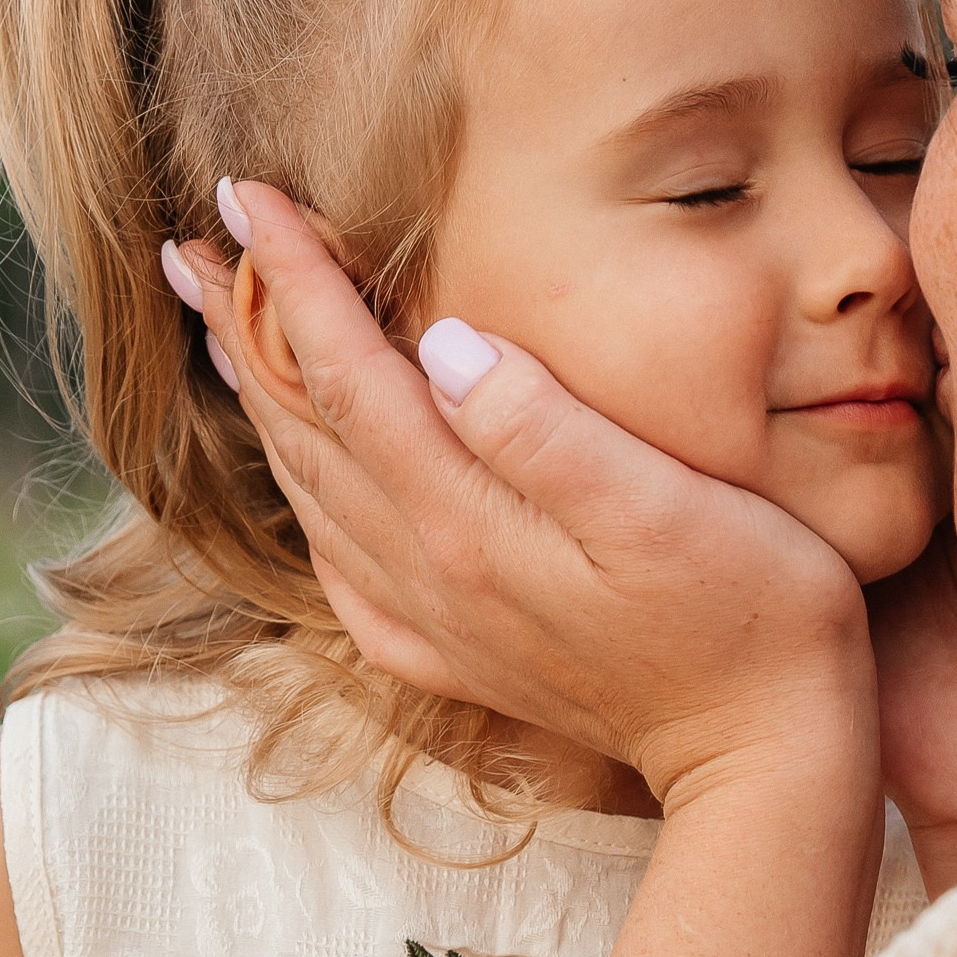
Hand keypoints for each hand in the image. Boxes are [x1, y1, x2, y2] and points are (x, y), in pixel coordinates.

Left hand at [177, 191, 875, 812]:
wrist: (771, 761)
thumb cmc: (755, 615)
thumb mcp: (665, 506)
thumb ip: (545, 427)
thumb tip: (440, 343)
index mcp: (470, 518)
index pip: (353, 373)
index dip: (297, 279)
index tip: (247, 194)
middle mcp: (433, 571)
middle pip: (308, 432)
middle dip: (245, 333)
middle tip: (184, 251)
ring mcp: (442, 621)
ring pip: (317, 497)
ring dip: (261, 410)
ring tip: (218, 341)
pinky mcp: (466, 657)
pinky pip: (349, 577)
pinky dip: (308, 512)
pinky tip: (304, 491)